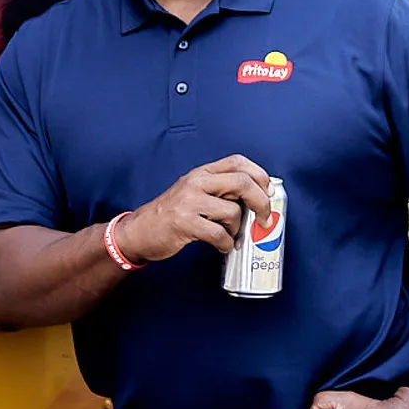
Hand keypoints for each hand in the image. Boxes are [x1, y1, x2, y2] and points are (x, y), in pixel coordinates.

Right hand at [114, 154, 272, 262]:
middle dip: (260, 202)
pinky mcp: (184, 223)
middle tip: (264, 219)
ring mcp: (189, 202)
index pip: (237, 162)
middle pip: (241, 182)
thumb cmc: (171, 214)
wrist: (139, 230)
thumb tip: (255, 200)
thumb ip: (219, 191)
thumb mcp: (194, 193)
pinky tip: (223, 246)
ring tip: (231, 235)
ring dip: (238, 229)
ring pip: (232, 211)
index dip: (259, 174)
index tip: (268, 191)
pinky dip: (226, 243)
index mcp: (201, 173)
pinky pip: (218, 234)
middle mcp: (196, 182)